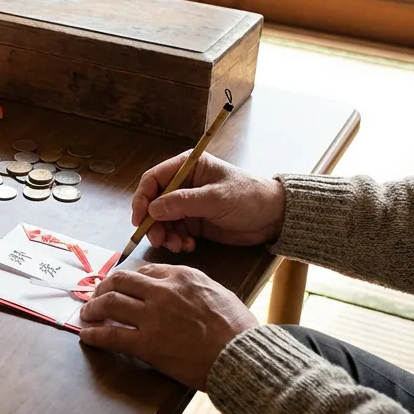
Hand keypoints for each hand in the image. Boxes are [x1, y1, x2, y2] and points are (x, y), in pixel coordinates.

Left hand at [77, 264, 258, 390]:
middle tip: (96, 296)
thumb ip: (191, 286)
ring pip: (110, 303)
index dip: (128, 279)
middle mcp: (163, 291)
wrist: (241, 355)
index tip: (121, 286)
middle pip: (120, 281)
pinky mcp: (148, 344)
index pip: (145, 271)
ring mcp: (153, 317)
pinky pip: (111, 335)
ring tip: (86, 314)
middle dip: (103, 287)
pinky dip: (94, 334)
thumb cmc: (237, 328)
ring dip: (93, 307)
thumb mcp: (217, 292)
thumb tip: (173, 288)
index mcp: (182, 276)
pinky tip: (87, 336)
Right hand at [132, 152, 284, 252]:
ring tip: (177, 246)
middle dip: (153, 223)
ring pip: (162, 221)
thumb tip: (152, 209)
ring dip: (165, 235)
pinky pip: (175, 232)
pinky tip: (189, 246)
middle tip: (158, 240)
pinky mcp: (193, 222)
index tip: (139, 219)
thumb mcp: (216, 198)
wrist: (273, 217)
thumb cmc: (248, 197)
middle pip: (154, 203)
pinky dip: (177, 241)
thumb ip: (183, 203)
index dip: (142, 198)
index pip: (154, 179)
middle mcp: (183, 184)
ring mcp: (187, 204)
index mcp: (188, 167)